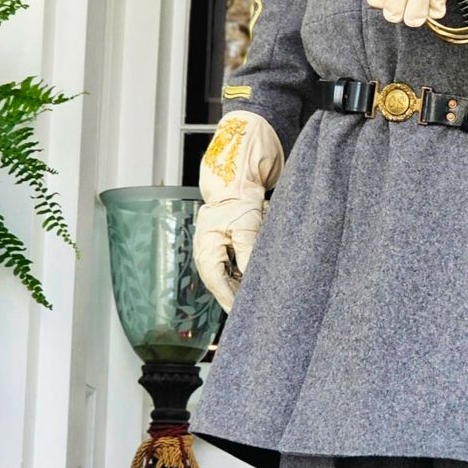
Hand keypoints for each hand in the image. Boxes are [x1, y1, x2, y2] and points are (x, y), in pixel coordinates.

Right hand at [194, 112, 284, 310]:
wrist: (244, 154)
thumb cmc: (239, 185)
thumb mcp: (247, 223)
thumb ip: (249, 253)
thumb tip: (252, 279)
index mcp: (206, 241)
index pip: (215, 279)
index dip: (228, 298)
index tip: (242, 313)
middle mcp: (210, 241)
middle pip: (221, 276)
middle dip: (235, 292)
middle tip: (252, 310)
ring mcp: (221, 235)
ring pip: (231, 267)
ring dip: (244, 278)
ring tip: (258, 296)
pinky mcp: (235, 228)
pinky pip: (240, 254)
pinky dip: (249, 264)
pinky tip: (260, 272)